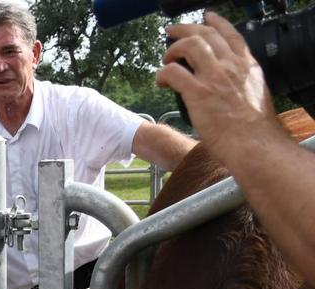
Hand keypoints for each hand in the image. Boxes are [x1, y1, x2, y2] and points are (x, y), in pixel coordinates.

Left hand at [158, 12, 274, 154]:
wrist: (254, 143)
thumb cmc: (255, 129)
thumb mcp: (256, 94)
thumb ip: (241, 81)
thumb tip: (228, 83)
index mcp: (247, 65)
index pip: (231, 34)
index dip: (216, 22)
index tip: (206, 17)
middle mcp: (232, 66)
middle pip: (206, 34)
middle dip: (185, 29)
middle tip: (172, 32)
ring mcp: (215, 77)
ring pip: (189, 45)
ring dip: (172, 49)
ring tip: (165, 58)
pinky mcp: (198, 92)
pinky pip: (173, 71)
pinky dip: (163, 73)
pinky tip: (161, 81)